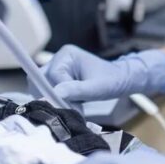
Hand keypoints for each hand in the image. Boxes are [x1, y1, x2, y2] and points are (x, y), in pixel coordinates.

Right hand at [37, 45, 164, 102]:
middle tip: (70, 108)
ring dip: (56, 99)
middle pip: (43, 80)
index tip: (67, 107)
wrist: (121, 80)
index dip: (57, 93)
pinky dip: (59, 100)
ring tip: (74, 106)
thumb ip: (77, 90)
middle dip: (54, 96)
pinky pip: (51, 90)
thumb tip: (57, 93)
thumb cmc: (112, 81)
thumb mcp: (96, 88)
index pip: (52, 76)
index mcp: (67, 55)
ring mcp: (59, 68)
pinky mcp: (61, 78)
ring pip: (45, 87)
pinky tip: (73, 104)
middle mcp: (60, 59)